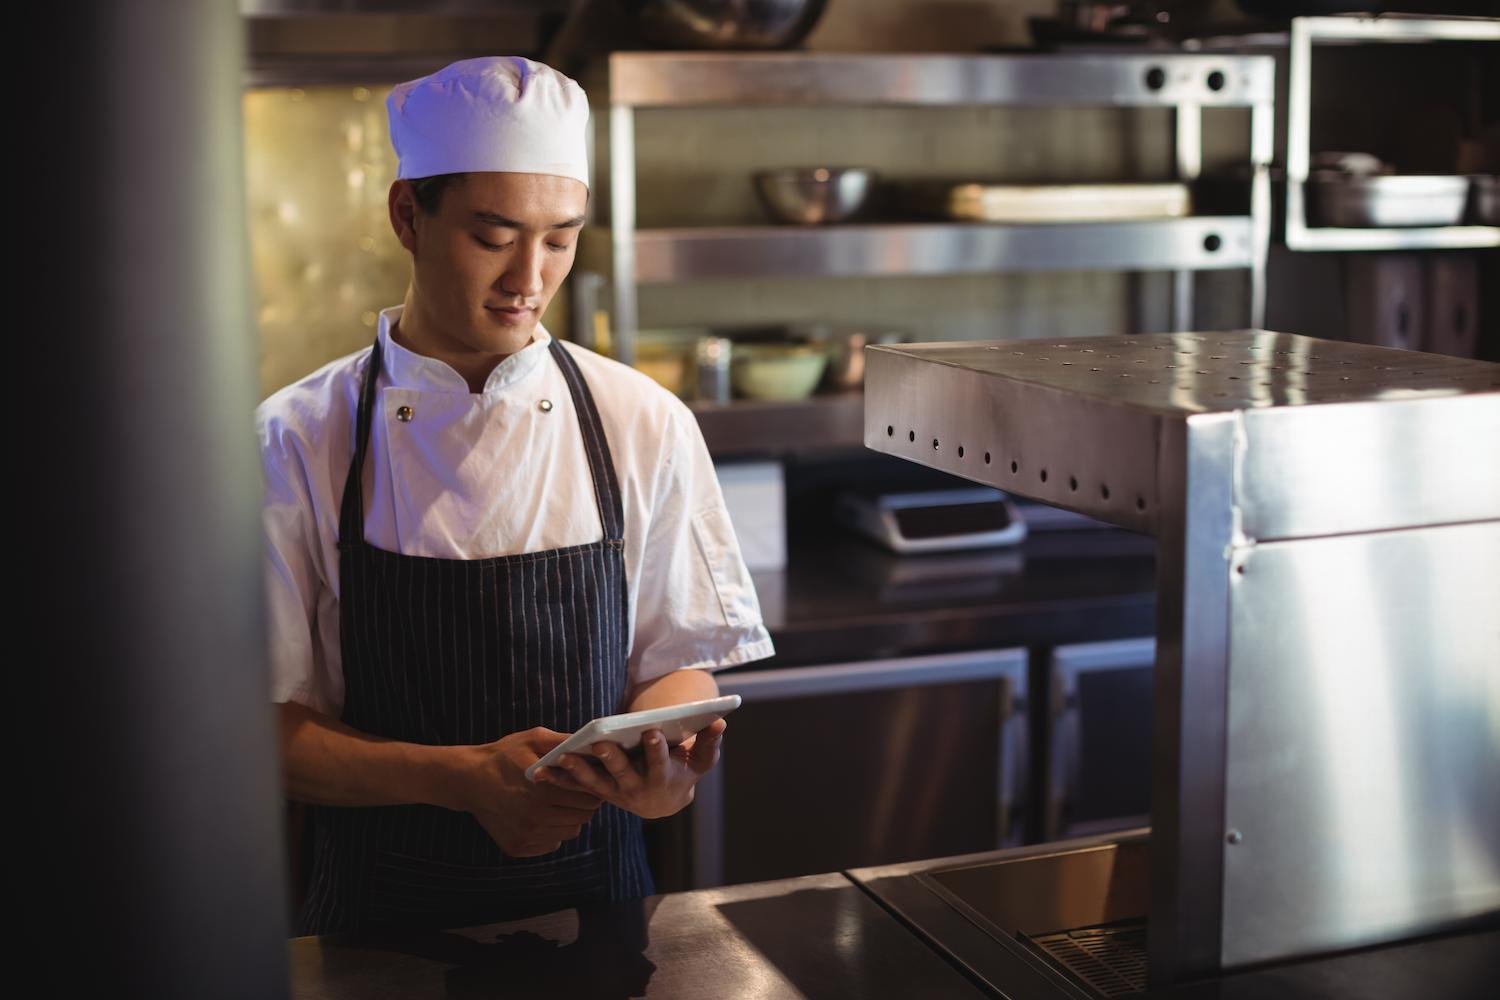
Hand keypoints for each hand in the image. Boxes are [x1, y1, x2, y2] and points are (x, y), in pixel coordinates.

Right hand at [458, 727, 602, 856]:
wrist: (469, 779)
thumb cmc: (504, 755)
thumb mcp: (533, 739)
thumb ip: (564, 742)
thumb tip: (592, 745)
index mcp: (543, 791)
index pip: (589, 796)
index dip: (590, 786)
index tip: (585, 779)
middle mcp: (535, 818)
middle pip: (583, 815)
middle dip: (584, 802)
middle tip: (573, 790)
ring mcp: (526, 836)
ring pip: (571, 831)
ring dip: (569, 817)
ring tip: (557, 802)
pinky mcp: (518, 847)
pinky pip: (552, 843)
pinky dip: (553, 831)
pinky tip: (542, 815)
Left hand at [536, 719, 725, 820]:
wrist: (664, 801)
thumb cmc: (682, 772)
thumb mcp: (699, 761)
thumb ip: (709, 742)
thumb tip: (721, 722)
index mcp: (663, 777)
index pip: (660, 762)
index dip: (657, 748)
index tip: (653, 732)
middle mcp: (638, 789)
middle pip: (623, 774)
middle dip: (613, 759)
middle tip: (601, 743)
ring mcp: (617, 793)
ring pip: (596, 784)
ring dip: (579, 772)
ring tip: (564, 757)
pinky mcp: (600, 793)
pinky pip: (578, 788)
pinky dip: (560, 780)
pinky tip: (541, 771)